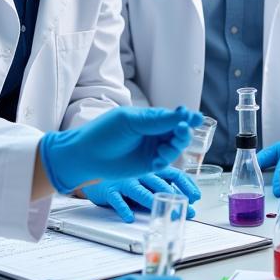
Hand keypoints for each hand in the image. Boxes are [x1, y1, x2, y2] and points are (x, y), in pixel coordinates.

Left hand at [39, 106, 202, 193]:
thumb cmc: (103, 133)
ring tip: (163, 152)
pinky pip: (165, 162)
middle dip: (183, 132)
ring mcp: (152, 148)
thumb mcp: (130, 121)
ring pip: (174, 147)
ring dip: (174, 149)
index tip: (194, 118)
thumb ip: (156, 120)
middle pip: (178, 132)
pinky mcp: (148, 165)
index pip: (173, 116)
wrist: (85, 156)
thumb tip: (182, 114)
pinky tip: (156, 163)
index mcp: (149, 118)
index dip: (185, 117)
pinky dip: (165, 162)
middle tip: (182, 132)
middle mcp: (153, 132)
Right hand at [84, 167, 201, 222]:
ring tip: (164, 214)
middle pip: (161, 184)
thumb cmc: (123, 177)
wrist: (93, 167)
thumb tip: (180, 203)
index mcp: (152, 168)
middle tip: (187, 211)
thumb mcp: (144, 180)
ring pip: (140, 191)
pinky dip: (123, 208)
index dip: (187, 185)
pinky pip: (117, 199)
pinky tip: (130, 217)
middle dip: (176, 198)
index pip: (175, 174)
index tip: (196, 198)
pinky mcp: (109, 189)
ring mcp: (124, 180)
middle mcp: (140, 172)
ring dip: (154, 203)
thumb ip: (158, 188)